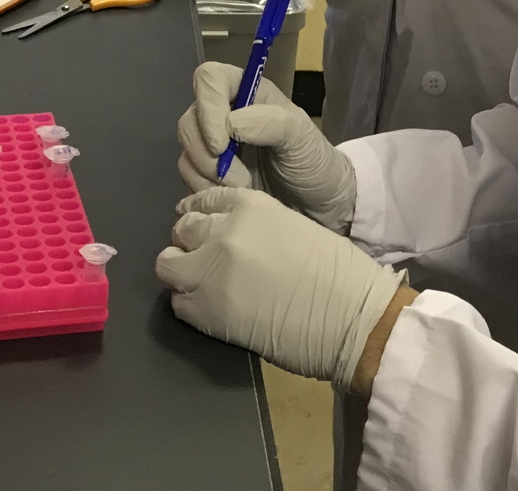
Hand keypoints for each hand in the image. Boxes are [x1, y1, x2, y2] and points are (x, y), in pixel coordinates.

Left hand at [157, 188, 403, 390]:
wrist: (349, 316)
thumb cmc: (336, 272)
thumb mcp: (292, 226)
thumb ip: (254, 227)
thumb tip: (229, 239)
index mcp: (249, 205)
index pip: (204, 200)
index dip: (199, 214)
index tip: (200, 226)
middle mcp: (222, 231)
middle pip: (182, 229)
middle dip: (190, 242)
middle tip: (206, 260)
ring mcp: (209, 271)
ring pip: (168, 264)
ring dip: (181, 272)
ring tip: (202, 286)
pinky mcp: (204, 311)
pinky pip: (177, 302)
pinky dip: (188, 304)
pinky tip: (210, 309)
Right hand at [177, 61, 357, 231]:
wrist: (317, 207)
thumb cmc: (313, 165)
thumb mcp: (302, 137)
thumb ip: (270, 122)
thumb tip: (230, 124)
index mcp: (248, 93)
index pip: (209, 78)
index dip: (207, 106)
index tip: (221, 144)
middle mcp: (225, 114)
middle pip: (190, 119)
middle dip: (208, 153)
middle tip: (238, 178)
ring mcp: (213, 145)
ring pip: (186, 151)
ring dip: (208, 175)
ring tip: (242, 188)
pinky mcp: (208, 174)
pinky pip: (188, 177)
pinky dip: (204, 190)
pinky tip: (230, 197)